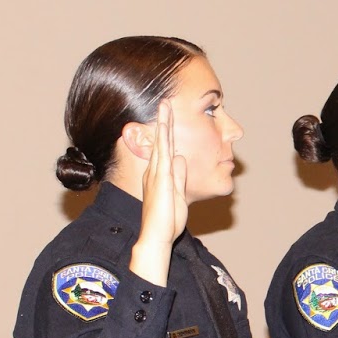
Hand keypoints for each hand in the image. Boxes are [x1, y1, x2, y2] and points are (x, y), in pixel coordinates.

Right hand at [130, 101, 186, 284]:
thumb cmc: (167, 219)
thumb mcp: (177, 193)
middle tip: (164, 102)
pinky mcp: (162, 178)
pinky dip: (163, 139)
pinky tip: (165, 127)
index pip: (166, 148)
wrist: (157, 235)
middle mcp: (157, 171)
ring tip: (164, 105)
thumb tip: (181, 158)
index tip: (168, 117)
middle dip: (163, 121)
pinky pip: (163, 154)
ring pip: (161, 143)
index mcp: (161, 175)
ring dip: (162, 124)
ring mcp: (158, 173)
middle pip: (162, 141)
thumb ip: (179, 175)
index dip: (167, 132)